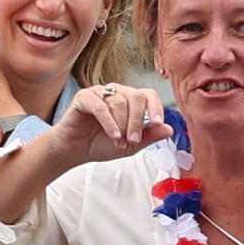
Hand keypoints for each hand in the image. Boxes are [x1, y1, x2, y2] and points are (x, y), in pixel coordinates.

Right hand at [42, 83, 167, 169]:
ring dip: (122, 125)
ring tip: (119, 142)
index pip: (149, 95)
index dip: (156, 107)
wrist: (74, 151)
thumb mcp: (131, 145)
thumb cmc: (99, 145)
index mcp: (130, 101)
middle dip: (137, 121)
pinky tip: (113, 135)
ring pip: (119, 102)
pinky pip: (100, 106)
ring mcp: (99, 93)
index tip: (158, 123)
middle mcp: (116, 92)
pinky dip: (109, 122)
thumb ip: (149, 136)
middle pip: (136, 97)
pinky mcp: (84, 97)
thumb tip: (169, 129)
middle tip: (134, 139)